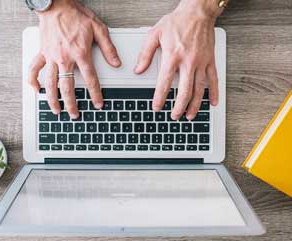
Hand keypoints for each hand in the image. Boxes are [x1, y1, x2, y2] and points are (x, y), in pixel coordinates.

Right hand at [29, 0, 120, 118]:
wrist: (56, 4)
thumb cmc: (76, 15)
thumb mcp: (98, 29)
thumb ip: (108, 48)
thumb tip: (116, 62)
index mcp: (80, 54)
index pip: (90, 80)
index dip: (95, 94)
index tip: (98, 104)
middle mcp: (65, 58)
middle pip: (68, 87)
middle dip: (72, 104)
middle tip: (75, 115)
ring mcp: (51, 57)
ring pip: (50, 83)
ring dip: (53, 99)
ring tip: (56, 111)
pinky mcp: (42, 53)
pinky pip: (34, 69)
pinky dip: (33, 80)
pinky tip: (35, 90)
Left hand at [135, 0, 222, 119]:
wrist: (198, 12)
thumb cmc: (177, 21)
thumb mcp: (155, 34)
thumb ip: (145, 54)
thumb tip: (138, 69)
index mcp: (173, 56)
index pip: (164, 84)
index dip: (160, 98)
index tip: (157, 107)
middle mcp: (188, 62)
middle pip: (184, 91)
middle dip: (178, 107)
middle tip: (174, 116)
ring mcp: (201, 62)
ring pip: (199, 89)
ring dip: (194, 105)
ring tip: (189, 115)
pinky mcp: (210, 60)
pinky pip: (213, 79)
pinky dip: (213, 93)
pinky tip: (212, 103)